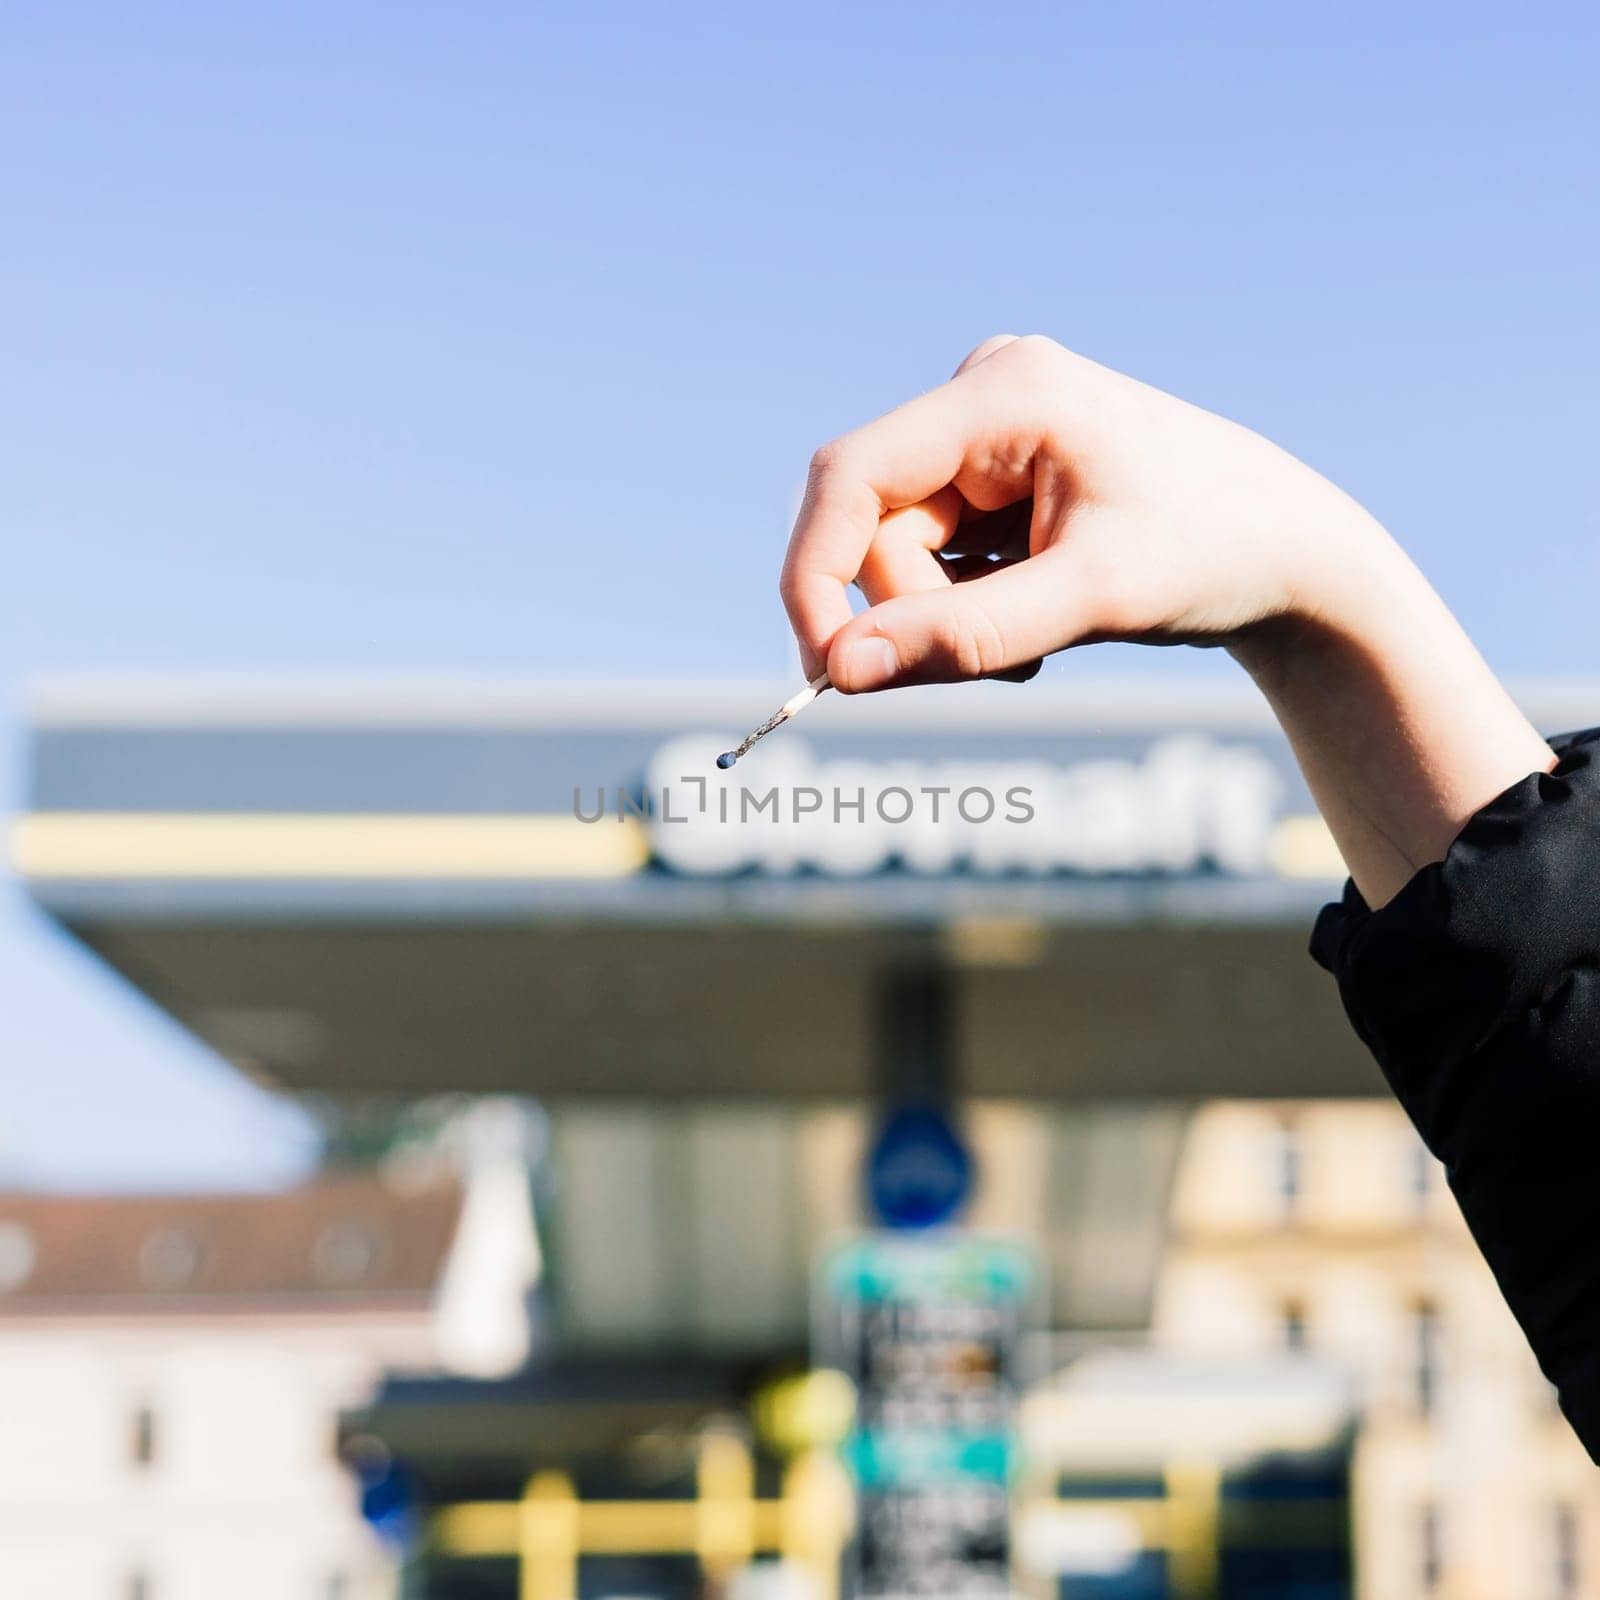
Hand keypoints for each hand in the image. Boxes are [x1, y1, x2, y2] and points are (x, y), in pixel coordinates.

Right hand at [780, 334, 1552, 904]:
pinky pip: (935, 558)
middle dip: (914, 614)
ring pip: (901, 553)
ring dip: (946, 620)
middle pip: (876, 527)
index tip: (824, 668)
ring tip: (1036, 645)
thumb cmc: (1212, 554)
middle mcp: (982, 397)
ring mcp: (989, 435)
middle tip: (994, 672)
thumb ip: (963, 636)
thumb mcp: (1089, 601)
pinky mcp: (997, 476)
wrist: (1294, 550)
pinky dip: (966, 609)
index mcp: (1003, 392)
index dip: (815, 574)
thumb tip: (841, 671)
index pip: (850, 475)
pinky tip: (1036, 619)